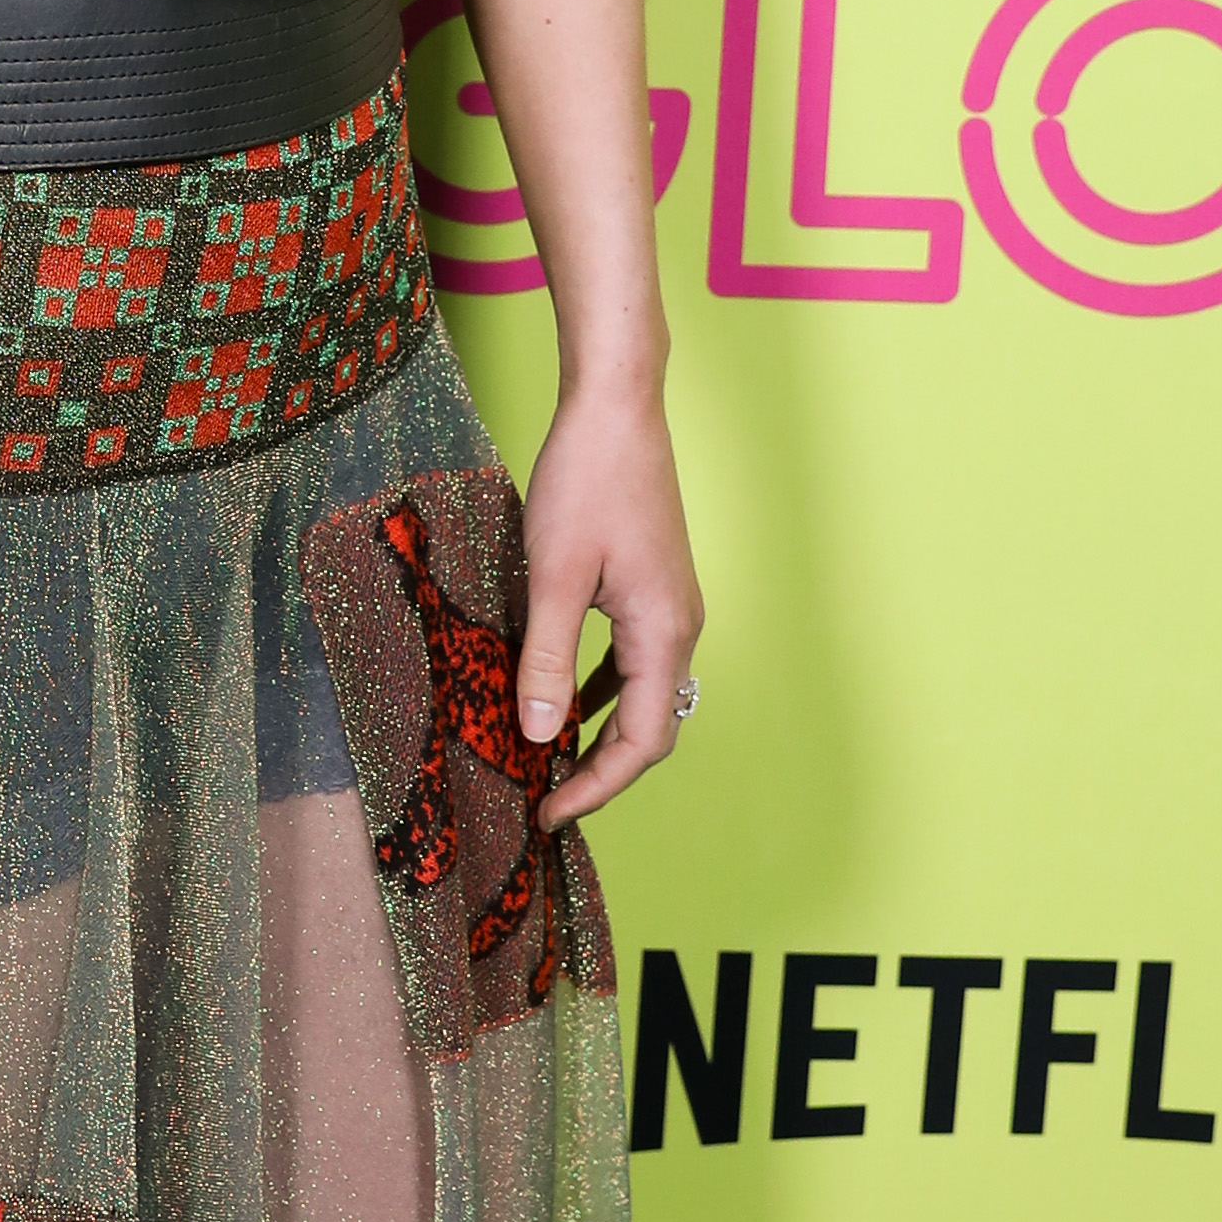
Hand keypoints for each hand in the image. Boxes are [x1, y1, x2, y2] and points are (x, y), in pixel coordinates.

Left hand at [517, 382, 701, 831]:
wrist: (617, 408)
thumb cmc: (586, 480)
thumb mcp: (554, 575)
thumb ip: (549, 659)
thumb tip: (541, 736)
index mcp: (664, 632)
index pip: (641, 742)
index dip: (596, 787)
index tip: (548, 814)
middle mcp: (680, 627)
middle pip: (649, 728)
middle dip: (600, 771)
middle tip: (545, 800)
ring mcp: (670, 607)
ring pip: (641, 695)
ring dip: (599, 733)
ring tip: (549, 761)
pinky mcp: (653, 588)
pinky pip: (632, 661)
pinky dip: (599, 691)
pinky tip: (562, 697)